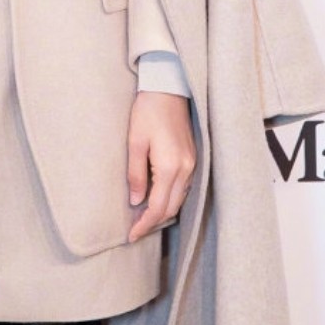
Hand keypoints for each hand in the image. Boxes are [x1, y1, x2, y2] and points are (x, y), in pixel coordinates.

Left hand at [126, 90, 196, 241]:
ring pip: (179, 200)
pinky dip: (170, 199)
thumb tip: (136, 201)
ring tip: (143, 218)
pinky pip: (183, 188)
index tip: (131, 235)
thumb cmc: (148, 111)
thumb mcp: (134, 142)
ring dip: (162, 212)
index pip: (158, 207)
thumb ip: (136, 174)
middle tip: (135, 231)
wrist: (168, 89)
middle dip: (153, 223)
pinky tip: (157, 199)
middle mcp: (185, 170)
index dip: (144, 225)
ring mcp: (192, 165)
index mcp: (170, 167)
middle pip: (171, 208)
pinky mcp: (192, 159)